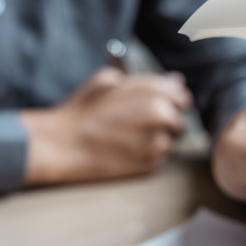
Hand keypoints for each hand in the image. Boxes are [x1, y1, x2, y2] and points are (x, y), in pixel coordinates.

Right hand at [21, 67, 192, 184]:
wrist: (63, 144)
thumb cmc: (83, 111)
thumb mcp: (108, 80)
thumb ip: (146, 80)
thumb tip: (175, 80)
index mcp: (155, 93)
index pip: (182, 97)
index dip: (171, 101)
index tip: (161, 105)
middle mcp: (162, 118)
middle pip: (180, 121)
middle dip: (167, 122)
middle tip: (141, 124)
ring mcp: (158, 144)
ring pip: (172, 142)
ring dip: (159, 139)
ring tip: (129, 137)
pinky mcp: (152, 166)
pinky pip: (160, 159)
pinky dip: (149, 155)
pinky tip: (126, 149)